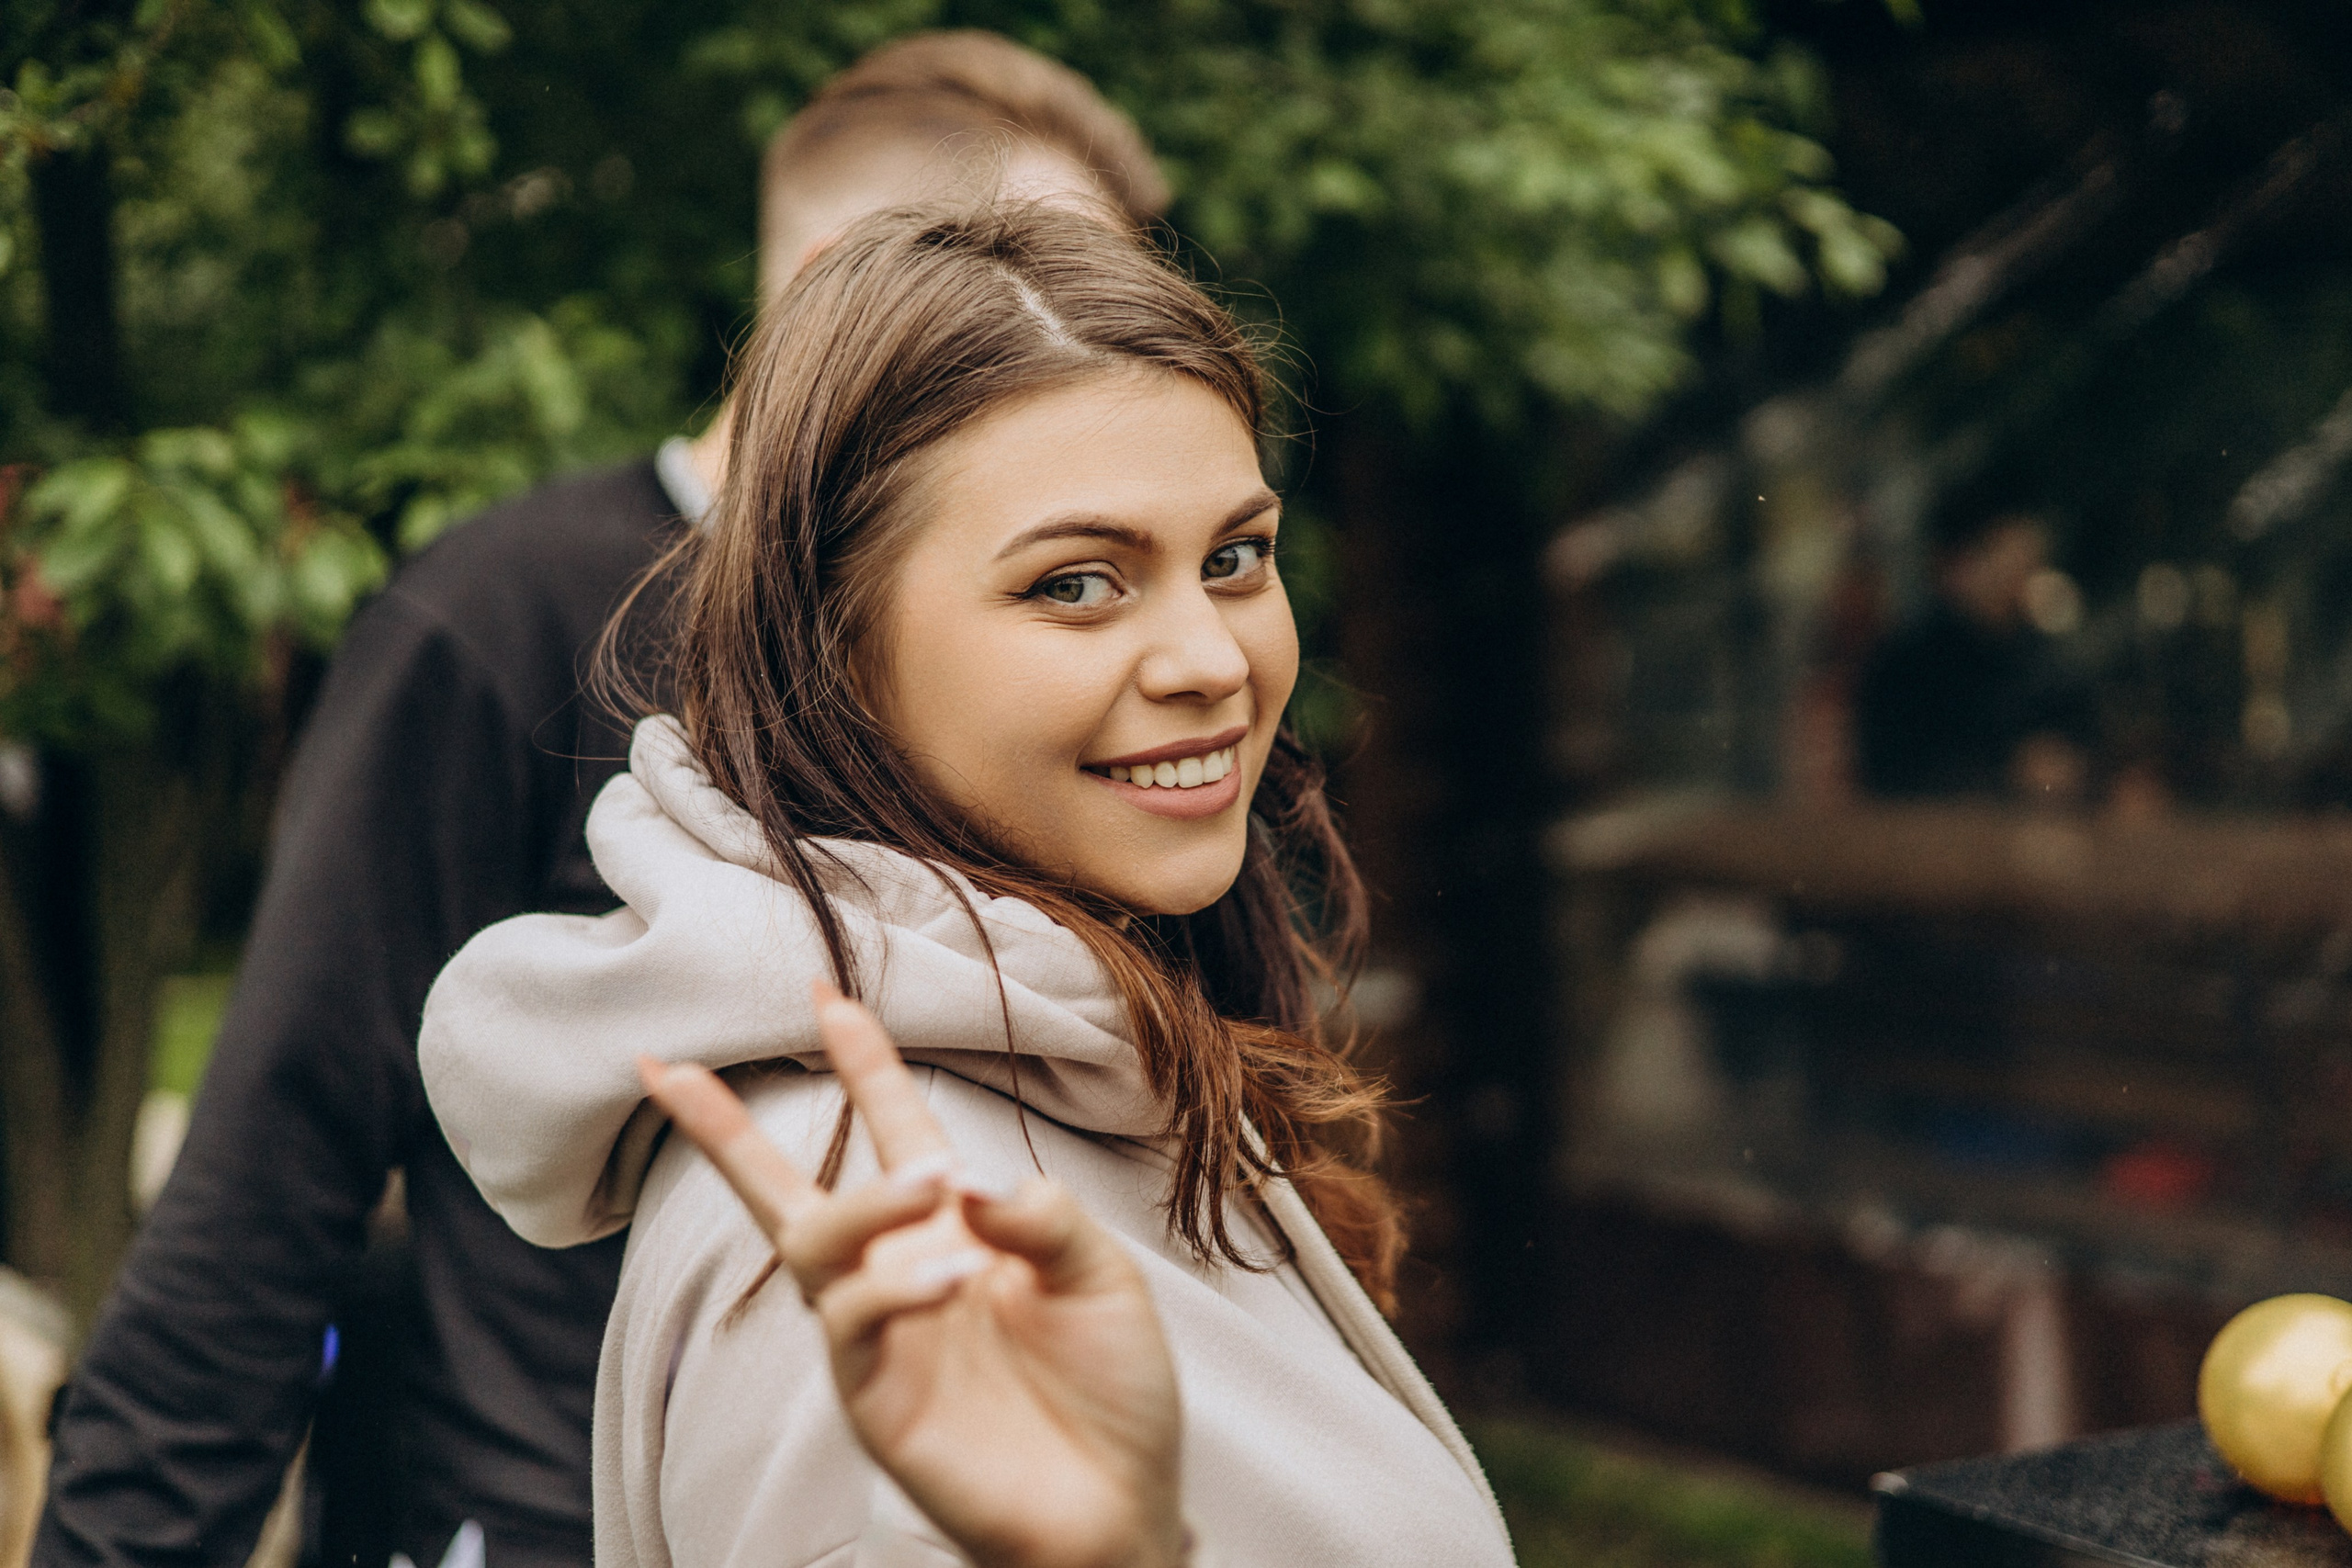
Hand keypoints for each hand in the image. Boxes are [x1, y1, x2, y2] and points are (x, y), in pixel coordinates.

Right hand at [639, 984, 1187, 1567]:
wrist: (1120, 1511)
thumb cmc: (1112, 1394)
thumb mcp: (1103, 1280)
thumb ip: (1046, 1218)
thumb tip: (971, 1179)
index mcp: (955, 1230)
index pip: (895, 1128)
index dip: (863, 1063)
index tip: (825, 995)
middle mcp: (901, 1274)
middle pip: (788, 1190)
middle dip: (724, 1130)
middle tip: (677, 1071)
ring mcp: (880, 1339)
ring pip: (818, 1244)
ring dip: (869, 1201)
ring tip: (935, 1188)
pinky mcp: (877, 1400)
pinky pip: (853, 1324)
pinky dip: (897, 1287)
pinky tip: (957, 1275)